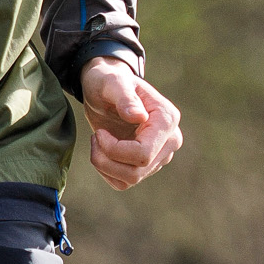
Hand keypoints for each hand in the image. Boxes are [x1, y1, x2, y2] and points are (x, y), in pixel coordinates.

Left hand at [80, 58, 181, 189]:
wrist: (106, 88)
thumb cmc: (109, 81)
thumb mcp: (112, 82)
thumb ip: (124, 97)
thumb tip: (139, 116)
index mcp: (166, 119)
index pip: (143, 153)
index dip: (115, 150)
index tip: (99, 133)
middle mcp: (170, 140)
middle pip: (138, 170)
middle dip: (107, 159)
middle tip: (94, 137)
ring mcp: (160, 155)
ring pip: (131, 179)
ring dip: (105, 166)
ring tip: (96, 142)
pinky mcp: (147, 165)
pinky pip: (125, 183)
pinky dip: (107, 172)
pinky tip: (101, 152)